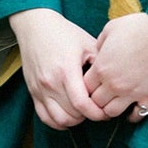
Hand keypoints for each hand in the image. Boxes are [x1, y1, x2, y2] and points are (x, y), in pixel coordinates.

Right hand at [9, 8, 105, 129]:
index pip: (82, 105)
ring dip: (74, 121)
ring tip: (84, 112)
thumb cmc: (63, 33)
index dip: (97, 113)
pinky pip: (45, 117)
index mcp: (66, 70)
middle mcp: (50, 83)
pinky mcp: (32, 92)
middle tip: (98, 111)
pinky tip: (69, 115)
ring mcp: (39, 89)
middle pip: (72, 115)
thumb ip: (101, 64)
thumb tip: (114, 82)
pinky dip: (58, 122)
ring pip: (58, 120)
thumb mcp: (87, 43)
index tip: (105, 112)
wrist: (35, 26)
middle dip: (88, 117)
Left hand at [85, 12, 147, 119]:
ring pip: (111, 113)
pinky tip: (132, 108)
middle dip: (96, 100)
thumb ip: (100, 44)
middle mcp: (113, 83)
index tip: (94, 84)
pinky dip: (132, 115)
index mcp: (101, 67)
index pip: (83, 88)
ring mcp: (131, 92)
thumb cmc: (138, 26)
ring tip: (116, 103)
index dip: (86, 87)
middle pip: (95, 103)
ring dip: (111, 109)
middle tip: (102, 96)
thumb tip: (98, 53)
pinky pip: (136, 116)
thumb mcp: (111, 28)